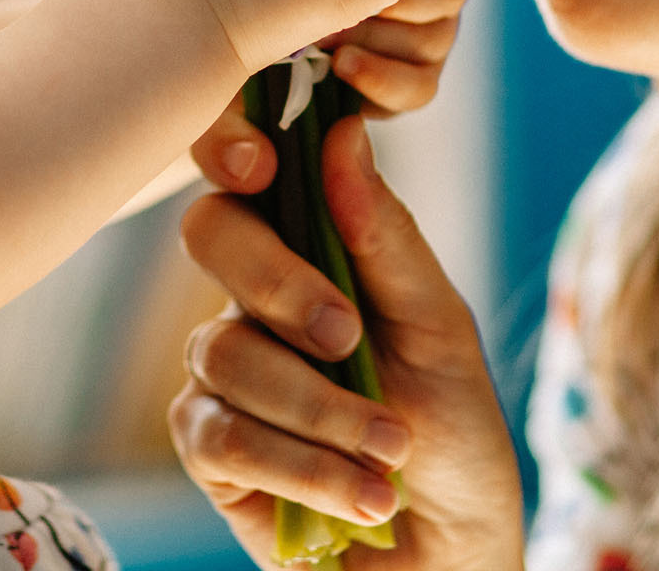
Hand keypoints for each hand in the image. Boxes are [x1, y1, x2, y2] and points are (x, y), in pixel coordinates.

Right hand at [169, 115, 525, 569]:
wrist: (448, 546)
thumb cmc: (449, 427)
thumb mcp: (440, 325)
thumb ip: (385, 235)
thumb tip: (343, 130)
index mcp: (308, 245)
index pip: (248, 167)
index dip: (234, 145)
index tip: (263, 165)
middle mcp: (252, 296)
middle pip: (212, 235)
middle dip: (280, 283)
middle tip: (348, 335)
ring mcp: (221, 371)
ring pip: (227, 352)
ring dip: (322, 410)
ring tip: (390, 450)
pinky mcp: (209, 450)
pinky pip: (225, 436)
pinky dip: (303, 466)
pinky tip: (363, 495)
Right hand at [189, 0, 476, 186]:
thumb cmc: (241, 31)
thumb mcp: (225, 91)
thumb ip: (228, 143)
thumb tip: (249, 171)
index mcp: (384, 81)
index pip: (412, 91)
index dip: (384, 82)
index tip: (341, 66)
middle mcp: (415, 39)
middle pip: (431, 40)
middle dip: (382, 31)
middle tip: (332, 14)